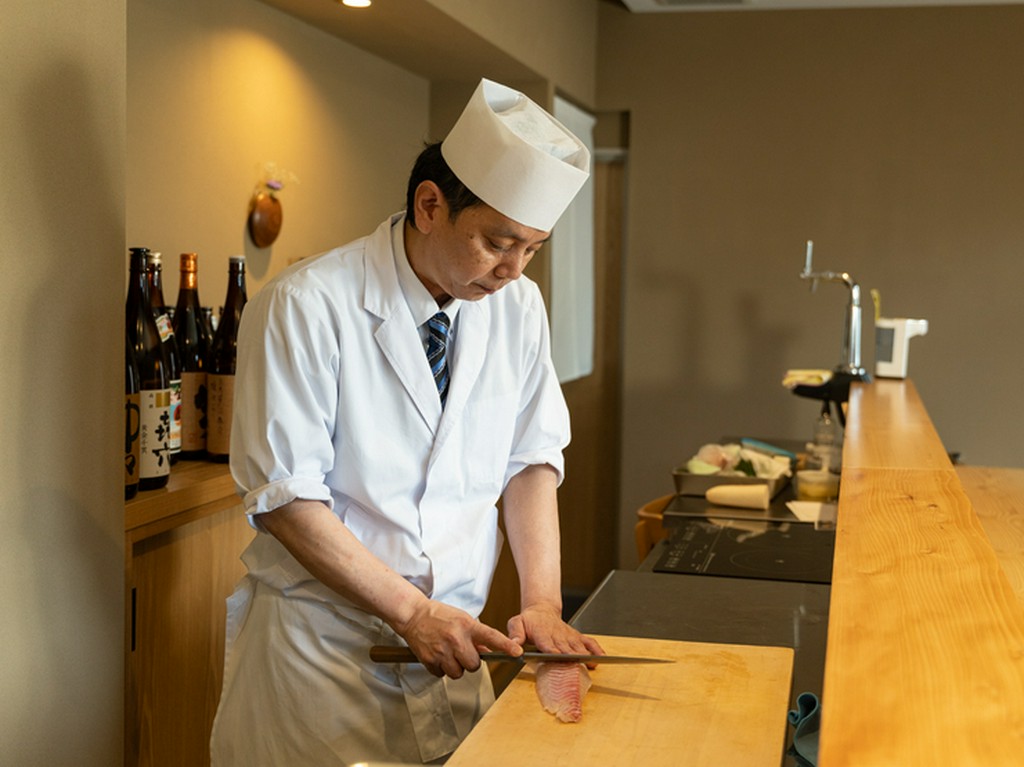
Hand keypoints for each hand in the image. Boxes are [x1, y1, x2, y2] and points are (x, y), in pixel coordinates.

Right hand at [394, 599, 522, 678]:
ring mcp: (442, 651)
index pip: (491, 636)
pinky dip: (441, 668)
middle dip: (470, 661)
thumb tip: (488, 651)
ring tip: (448, 652)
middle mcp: (456, 638)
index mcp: (467, 625)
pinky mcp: (430, 660)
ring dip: (455, 667)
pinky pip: (442, 675)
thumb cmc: (439, 615)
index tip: (517, 652)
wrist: (413, 615)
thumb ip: (476, 635)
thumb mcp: (462, 619)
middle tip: (461, 651)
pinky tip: (437, 655)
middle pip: (474, 665)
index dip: (506, 646)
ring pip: (458, 673)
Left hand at [506, 603, 604, 659]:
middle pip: (566, 647)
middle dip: (571, 656)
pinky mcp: (576, 636)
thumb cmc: (529, 621)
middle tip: (577, 666)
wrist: (542, 610)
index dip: (553, 651)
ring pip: (578, 645)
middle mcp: (557, 635)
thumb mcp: (516, 623)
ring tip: (591, 664)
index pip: (548, 644)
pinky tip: (601, 657)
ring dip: (585, 654)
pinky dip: (595, 649)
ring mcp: (568, 635)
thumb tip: (514, 644)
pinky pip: (588, 641)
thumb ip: (515, 634)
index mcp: (542, 633)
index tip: (557, 657)